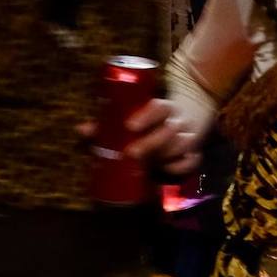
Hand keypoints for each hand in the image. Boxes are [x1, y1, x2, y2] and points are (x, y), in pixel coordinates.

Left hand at [77, 98, 200, 176]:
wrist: (187, 114)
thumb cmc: (151, 119)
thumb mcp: (135, 116)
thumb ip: (109, 124)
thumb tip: (81, 129)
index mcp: (164, 107)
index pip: (158, 107)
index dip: (146, 116)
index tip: (130, 126)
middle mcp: (178, 120)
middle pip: (170, 129)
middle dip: (152, 141)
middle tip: (132, 152)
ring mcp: (189, 136)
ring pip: (184, 144)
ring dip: (166, 153)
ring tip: (150, 161)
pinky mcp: (195, 152)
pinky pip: (193, 160)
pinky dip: (181, 166)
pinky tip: (167, 169)